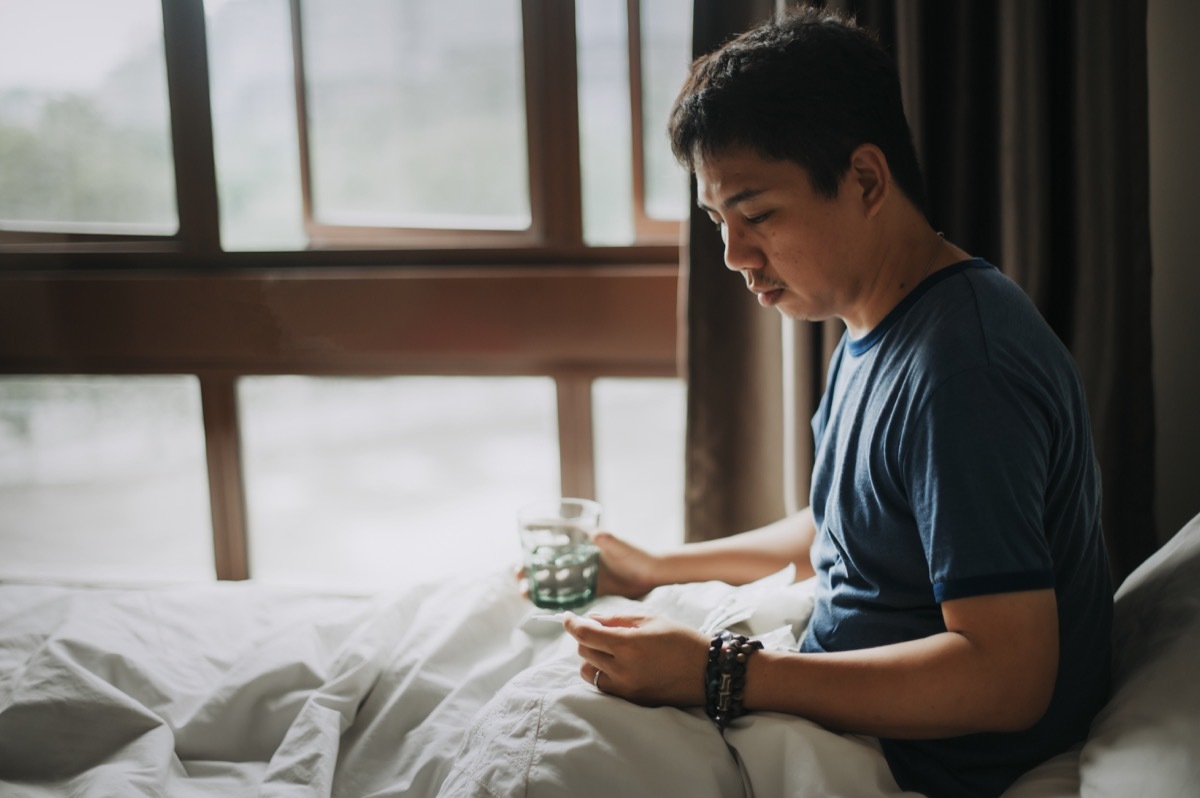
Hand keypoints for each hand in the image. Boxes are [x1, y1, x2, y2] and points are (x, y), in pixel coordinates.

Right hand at [515, 530, 661, 601]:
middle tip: (519, 579)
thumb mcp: (621, 547)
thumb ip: (610, 541)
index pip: (552, 544)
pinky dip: (553, 597)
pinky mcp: (590, 589)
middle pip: (547, 562)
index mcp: (583, 544)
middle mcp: (579, 558)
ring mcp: (583, 574)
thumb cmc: (637, 555)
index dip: (533, 549)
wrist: (652, 574)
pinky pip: (566, 593)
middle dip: (530, 569)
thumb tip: (598, 534)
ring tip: (525, 594)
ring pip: (554, 579)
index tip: (521, 558)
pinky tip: (541, 603)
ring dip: (538, 585)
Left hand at [563, 612, 708, 706]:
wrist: (707, 672)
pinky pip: (602, 686)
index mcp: (629, 644)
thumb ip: (617, 619)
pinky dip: (602, 673)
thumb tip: (590, 619)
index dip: (571, 623)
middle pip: (584, 651)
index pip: (585, 634)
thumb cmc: (681, 640)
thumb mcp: (651, 620)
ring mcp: (626, 688)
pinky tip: (616, 664)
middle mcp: (623, 669)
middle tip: (598, 629)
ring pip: (588, 671)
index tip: (566, 617)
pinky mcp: (630, 700)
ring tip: (609, 649)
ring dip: (591, 657)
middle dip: (585, 636)